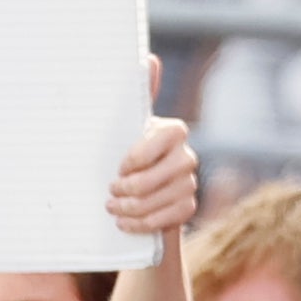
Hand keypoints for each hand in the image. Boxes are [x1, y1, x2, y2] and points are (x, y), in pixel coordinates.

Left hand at [110, 112, 198, 240]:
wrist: (154, 172)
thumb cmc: (137, 147)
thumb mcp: (133, 127)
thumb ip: (135, 105)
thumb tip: (148, 76)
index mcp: (174, 131)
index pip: (142, 154)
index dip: (126, 166)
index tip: (118, 169)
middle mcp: (187, 157)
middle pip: (144, 183)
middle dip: (122, 190)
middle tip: (111, 191)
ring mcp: (189, 184)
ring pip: (148, 204)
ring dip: (125, 209)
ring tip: (113, 207)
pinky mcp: (188, 207)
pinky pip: (158, 221)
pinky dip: (137, 224)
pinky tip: (124, 222)